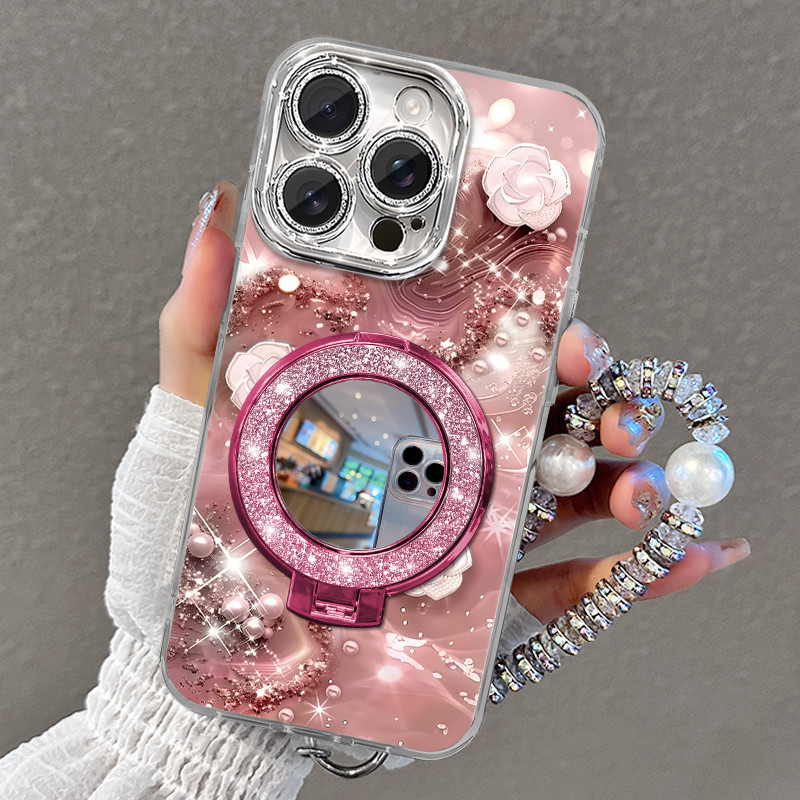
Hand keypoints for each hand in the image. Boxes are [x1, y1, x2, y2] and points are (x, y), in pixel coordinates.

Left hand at [159, 182, 748, 624]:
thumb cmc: (199, 524)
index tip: (567, 323)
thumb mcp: (196, 409)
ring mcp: (472, 527)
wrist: (206, 637)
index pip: (489, 356)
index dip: (539, 335)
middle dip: (597, 400)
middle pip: (546, 418)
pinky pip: (568, 586)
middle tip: (606, 394)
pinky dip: (630, 576)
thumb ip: (204, 317)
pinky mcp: (481, 597)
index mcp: (402, 406)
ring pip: (571, 494)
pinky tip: (678, 559)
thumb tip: (218, 209)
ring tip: (646, 484)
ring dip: (627, 480)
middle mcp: (449, 458)